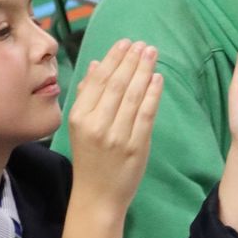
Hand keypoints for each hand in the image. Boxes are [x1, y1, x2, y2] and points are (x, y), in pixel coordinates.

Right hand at [67, 39, 162, 210]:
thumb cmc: (91, 158)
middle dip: (131, 60)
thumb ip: (88, 96)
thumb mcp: (81, 127)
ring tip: (152, 53)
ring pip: (132, 96)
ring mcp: (117, 135)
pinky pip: (146, 114)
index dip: (113, 59)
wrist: (98, 195)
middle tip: (143, 44)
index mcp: (79, 117)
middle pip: (116, 85)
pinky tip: (158, 78)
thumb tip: (97, 65)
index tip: (125, 43)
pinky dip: (153, 94)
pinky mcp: (136, 146)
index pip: (98, 81)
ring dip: (144, 71)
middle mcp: (96, 124)